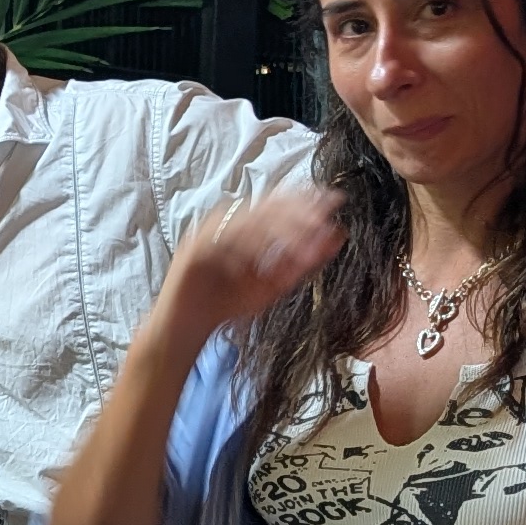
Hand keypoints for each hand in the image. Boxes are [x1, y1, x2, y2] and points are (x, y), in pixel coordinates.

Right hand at [160, 185, 346, 332]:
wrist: (188, 325)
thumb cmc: (228, 302)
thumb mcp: (275, 283)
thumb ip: (303, 260)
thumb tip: (338, 235)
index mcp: (245, 222)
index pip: (279, 202)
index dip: (307, 199)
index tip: (336, 199)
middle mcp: (226, 221)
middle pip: (265, 207)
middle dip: (296, 212)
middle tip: (323, 219)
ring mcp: (208, 233)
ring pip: (247, 224)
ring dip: (276, 234)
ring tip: (302, 248)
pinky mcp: (193, 250)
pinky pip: (222, 244)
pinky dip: (245, 251)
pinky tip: (263, 263)